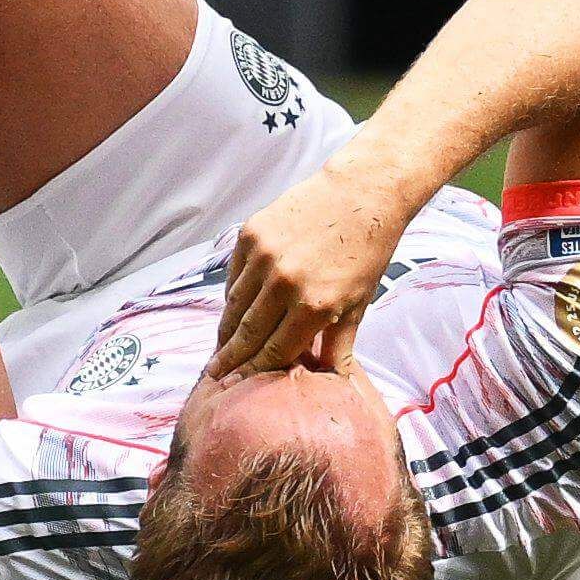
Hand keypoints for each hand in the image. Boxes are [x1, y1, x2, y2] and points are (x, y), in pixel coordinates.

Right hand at [207, 165, 405, 380]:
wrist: (360, 193)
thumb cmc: (365, 252)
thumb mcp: (359, 303)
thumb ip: (338, 345)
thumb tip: (329, 381)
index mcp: (314, 306)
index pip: (274, 351)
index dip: (253, 372)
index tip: (236, 386)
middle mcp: (283, 283)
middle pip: (247, 333)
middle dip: (229, 359)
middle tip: (214, 375)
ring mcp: (263, 256)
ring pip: (233, 305)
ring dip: (226, 329)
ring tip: (220, 346)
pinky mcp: (250, 234)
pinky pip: (234, 275)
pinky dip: (232, 294)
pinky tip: (233, 308)